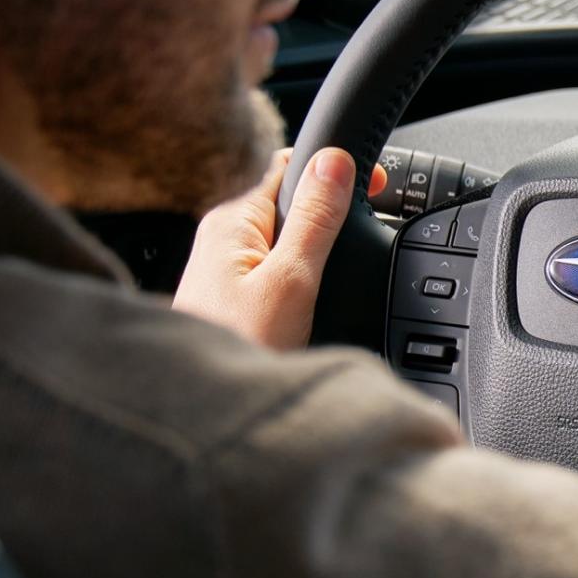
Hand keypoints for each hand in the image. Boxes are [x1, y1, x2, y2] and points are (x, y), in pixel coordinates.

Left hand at [172, 147, 364, 350]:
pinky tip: (313, 298)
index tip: (375, 188)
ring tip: (334, 277)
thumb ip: (315, 220)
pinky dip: (301, 275)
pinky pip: (274, 269)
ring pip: (282, 238)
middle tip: (360, 241)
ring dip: (315, 249)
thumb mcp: (290, 282)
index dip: (335, 168)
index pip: (288, 165)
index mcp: (231, 220)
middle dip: (328, 214)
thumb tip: (334, 161)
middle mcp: (222, 239)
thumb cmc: (236, 351)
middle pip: (288, 200)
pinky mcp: (232, 299)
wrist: (202, 416)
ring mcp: (224, 270)